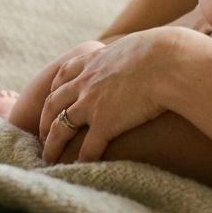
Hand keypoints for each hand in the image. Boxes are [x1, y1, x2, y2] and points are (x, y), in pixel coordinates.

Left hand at [39, 27, 192, 162]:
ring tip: (49, 158)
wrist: (169, 62)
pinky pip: (87, 148)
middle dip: (44, 120)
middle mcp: (86, 82)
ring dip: (52, 144)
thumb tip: (147, 52)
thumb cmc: (165, 52)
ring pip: (60, 127)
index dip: (56, 89)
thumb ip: (134, 52)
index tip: (52, 99)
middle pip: (53, 103)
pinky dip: (82, 159)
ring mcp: (92, 103)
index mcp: (94, 61)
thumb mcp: (140, 44)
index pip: (64, 74)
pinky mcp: (105, 123)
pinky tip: (82, 168)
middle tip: (42, 134)